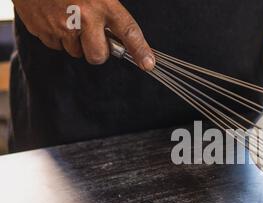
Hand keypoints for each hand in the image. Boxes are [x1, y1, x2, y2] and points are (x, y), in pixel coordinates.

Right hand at [13, 0, 154, 69]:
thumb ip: (109, 11)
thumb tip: (120, 38)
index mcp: (103, 3)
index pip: (128, 32)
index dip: (140, 50)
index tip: (148, 64)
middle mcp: (84, 16)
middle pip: (98, 56)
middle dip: (97, 51)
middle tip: (93, 37)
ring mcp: (61, 25)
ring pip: (76, 52)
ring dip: (76, 42)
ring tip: (69, 19)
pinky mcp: (42, 30)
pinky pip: (56, 46)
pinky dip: (57, 37)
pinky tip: (54, 18)